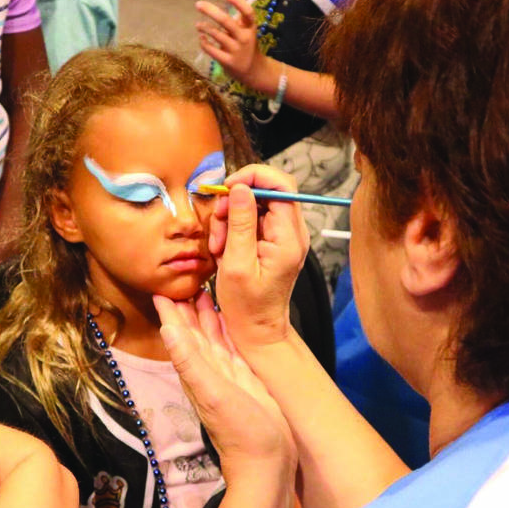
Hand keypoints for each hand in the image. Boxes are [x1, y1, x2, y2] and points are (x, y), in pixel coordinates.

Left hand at [155, 291, 294, 480]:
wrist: (266, 462)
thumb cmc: (240, 433)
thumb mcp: (212, 394)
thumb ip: (190, 362)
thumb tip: (167, 330)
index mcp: (196, 371)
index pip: (179, 334)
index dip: (169, 312)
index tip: (160, 288)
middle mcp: (208, 370)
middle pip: (193, 331)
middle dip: (186, 307)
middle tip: (182, 279)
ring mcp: (227, 375)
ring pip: (212, 336)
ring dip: (205, 315)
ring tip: (202, 289)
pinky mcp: (245, 379)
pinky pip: (232, 347)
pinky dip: (227, 331)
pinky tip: (228, 320)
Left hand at [195, 0, 275, 92]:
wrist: (253, 71)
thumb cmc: (248, 46)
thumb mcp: (248, 29)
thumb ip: (241, 12)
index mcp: (250, 28)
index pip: (248, 12)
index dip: (239, 2)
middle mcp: (244, 38)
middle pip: (226, 21)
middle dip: (211, 11)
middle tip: (198, 4)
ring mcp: (236, 50)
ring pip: (217, 35)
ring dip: (204, 27)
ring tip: (198, 24)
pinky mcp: (227, 61)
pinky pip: (212, 50)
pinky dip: (204, 43)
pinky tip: (201, 37)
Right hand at [208, 165, 309, 350]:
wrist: (256, 331)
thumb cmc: (247, 306)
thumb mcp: (236, 264)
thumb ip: (240, 224)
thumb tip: (240, 189)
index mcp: (289, 238)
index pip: (281, 185)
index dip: (252, 177)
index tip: (226, 188)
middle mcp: (292, 233)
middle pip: (266, 191)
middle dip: (235, 201)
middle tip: (217, 223)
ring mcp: (283, 237)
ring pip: (254, 205)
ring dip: (229, 218)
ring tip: (219, 246)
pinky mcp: (272, 242)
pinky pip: (251, 220)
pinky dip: (232, 229)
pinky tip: (224, 250)